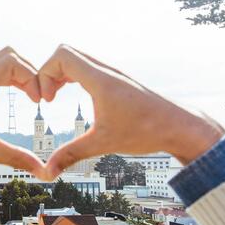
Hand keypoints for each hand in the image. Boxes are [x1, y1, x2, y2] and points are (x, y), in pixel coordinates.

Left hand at [0, 47, 49, 179]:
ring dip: (18, 73)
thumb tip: (42, 170)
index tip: (39, 101)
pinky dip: (8, 77)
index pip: (13, 63)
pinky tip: (14, 95)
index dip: (32, 78)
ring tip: (30, 95)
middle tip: (38, 95)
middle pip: (9, 55)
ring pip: (0, 61)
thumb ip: (14, 157)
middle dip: (29, 71)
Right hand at [39, 45, 224, 178]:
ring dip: (61, 73)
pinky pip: (88, 65)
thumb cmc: (146, 131)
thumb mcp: (103, 143)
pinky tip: (73, 94)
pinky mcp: (117, 79)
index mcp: (101, 80)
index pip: (62, 56)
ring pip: (77, 57)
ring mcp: (113, 72)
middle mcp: (106, 70)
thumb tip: (48, 171)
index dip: (45, 74)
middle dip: (49, 72)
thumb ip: (72, 154)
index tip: (48, 100)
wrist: (179, 126)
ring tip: (55, 96)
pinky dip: (73, 75)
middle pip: (66, 53)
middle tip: (48, 97)